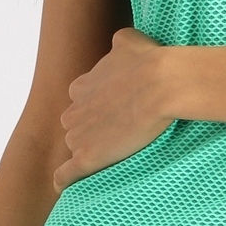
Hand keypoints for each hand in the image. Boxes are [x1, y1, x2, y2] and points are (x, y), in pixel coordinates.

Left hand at [54, 26, 174, 190]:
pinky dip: (64, 179)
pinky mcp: (87, 157)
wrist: (162, 84)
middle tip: (119, 130)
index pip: (80, 98)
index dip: (97, 104)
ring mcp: (79, 136)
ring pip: (75, 146)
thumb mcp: (128, 40)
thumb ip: (117, 43)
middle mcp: (74, 110)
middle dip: (91, 127)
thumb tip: (118, 43)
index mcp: (81, 86)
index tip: (115, 108)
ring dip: (88, 149)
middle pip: (75, 124)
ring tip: (114, 154)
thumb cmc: (149, 62)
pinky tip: (65, 185)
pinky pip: (65, 174)